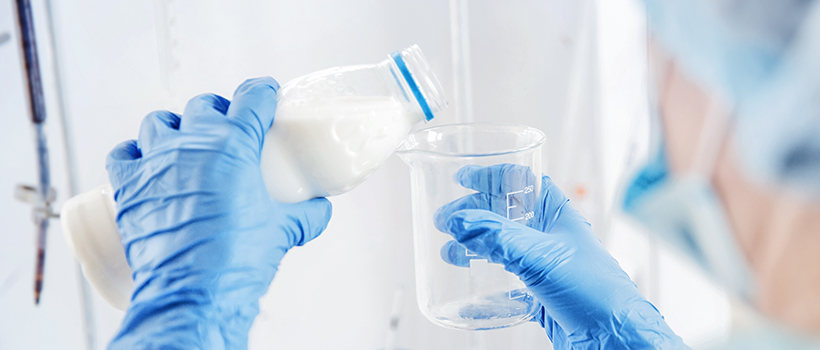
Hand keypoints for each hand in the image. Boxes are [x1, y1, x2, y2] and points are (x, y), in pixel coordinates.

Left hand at [105, 77, 331, 348]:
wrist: (194, 294)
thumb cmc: (238, 261)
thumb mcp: (282, 232)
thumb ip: (306, 216)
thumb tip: (318, 211)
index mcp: (234, 145)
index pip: (251, 98)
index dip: (263, 91)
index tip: (267, 92)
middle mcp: (191, 144)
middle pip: (203, 106)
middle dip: (219, 111)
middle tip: (229, 127)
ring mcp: (156, 163)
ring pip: (159, 122)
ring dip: (175, 127)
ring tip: (185, 142)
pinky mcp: (128, 186)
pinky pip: (123, 154)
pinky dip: (134, 154)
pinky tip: (146, 163)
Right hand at [435, 164, 686, 349]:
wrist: (614, 339)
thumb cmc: (595, 291)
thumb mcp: (540, 256)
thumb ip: (496, 237)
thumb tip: (458, 220)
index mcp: (556, 213)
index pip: (519, 180)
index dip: (490, 176)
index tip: (461, 178)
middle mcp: (549, 235)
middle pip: (503, 213)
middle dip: (472, 215)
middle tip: (445, 221)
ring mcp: (543, 265)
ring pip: (501, 248)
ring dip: (473, 248)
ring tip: (450, 253)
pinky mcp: (539, 294)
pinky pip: (505, 285)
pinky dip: (484, 287)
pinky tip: (469, 293)